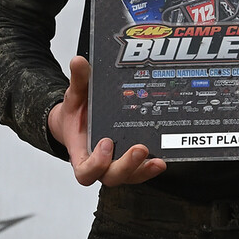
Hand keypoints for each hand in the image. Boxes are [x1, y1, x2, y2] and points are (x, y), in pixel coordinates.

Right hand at [48, 55, 166, 187]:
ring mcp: (117, 165)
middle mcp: (100, 164)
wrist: (79, 121)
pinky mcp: (131, 162)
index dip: (96, 164)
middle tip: (139, 148)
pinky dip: (151, 166)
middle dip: (127, 165)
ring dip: (144, 170)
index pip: (85, 171)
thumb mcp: (75, 95)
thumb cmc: (77, 113)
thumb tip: (79, 61)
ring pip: (130, 176)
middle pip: (112, 177)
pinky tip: (164, 156)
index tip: (106, 143)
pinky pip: (141, 170)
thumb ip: (78, 80)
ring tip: (158, 159)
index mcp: (81, 154)